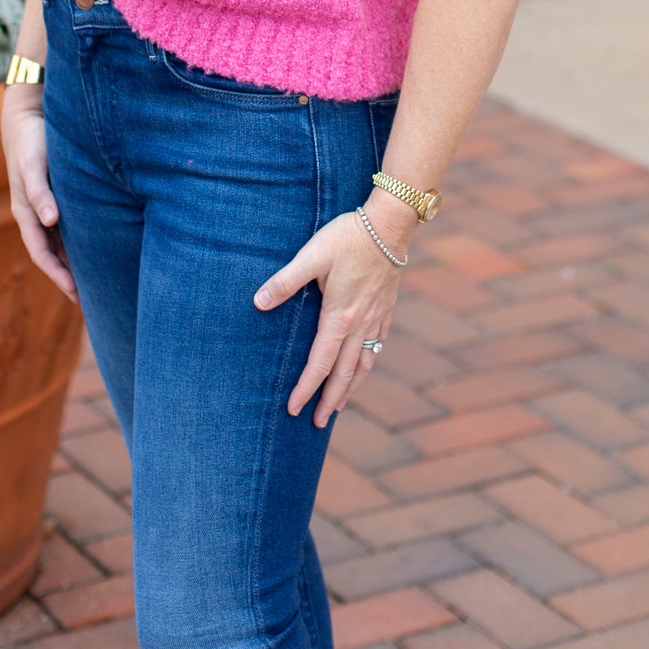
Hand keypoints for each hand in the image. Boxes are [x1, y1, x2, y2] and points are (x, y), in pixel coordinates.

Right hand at [1, 85, 78, 302]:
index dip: (57, 275)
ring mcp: (44, 204)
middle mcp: (35, 213)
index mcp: (27, 212)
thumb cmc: (31, 140)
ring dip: (73, 261)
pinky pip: (66, 225)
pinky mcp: (55, 193)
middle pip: (51, 253)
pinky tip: (95, 245)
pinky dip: (77, 240)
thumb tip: (50, 220)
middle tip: (92, 299)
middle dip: (68, 276)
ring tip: (96, 280)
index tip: (75, 294)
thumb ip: (39, 191)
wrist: (26, 114)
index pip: (42, 253)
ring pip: (59, 242)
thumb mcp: (33, 165)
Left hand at [253, 207, 408, 425]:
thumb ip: (285, 281)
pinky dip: (368, 364)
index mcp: (339, 316)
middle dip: (329, 400)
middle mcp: (360, 324)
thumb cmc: (348, 237)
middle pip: (344, 373)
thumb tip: (258, 302)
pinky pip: (377, 346)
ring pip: (364, 364)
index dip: (305, 388)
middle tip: (316, 423)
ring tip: (340, 406)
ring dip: (350, 388)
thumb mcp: (312, 255)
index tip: (292, 409)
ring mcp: (376, 318)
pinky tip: (363, 367)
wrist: (389, 225)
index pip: (319, 363)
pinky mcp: (386, 308)